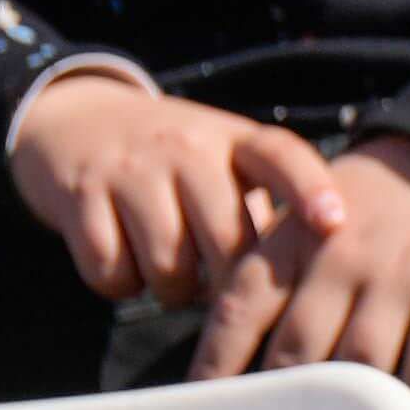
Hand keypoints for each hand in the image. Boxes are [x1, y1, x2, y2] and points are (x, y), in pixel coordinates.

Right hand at [5, 67, 321, 311]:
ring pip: (168, 267)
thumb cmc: (170, 158)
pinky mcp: (80, 197)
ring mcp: (131, 170)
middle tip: (214, 284)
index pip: (282, 156)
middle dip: (225, 283)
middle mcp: (186, 148)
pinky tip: (124, 265)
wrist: (74, 120)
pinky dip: (119, 285)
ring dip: (170, 289)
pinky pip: (111, 271)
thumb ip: (257, 205)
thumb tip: (288, 278)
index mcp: (232, 140)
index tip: (335, 223)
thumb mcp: (221, 160)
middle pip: (226, 240)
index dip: (311, 190)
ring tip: (169, 271)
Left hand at [202, 130, 409, 389]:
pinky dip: (407, 397)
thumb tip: (226, 363)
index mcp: (294, 236)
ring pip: (359, 366)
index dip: (216, 367)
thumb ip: (268, 281)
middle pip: (297, 352)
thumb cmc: (361, 210)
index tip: (203, 409)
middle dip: (279, 403)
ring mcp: (400, 272)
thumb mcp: (304, 223)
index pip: (239, 311)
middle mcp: (342, 253)